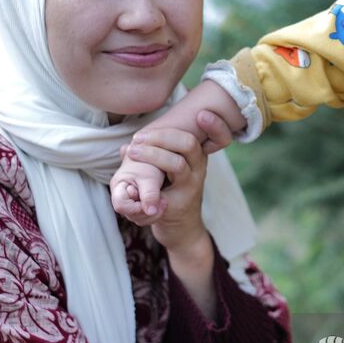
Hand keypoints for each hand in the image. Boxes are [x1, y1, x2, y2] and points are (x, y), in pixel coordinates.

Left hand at [110, 109, 234, 223]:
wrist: (181, 229)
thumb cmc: (171, 193)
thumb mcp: (166, 172)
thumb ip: (149, 158)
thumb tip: (125, 147)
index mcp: (196, 156)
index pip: (218, 136)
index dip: (216, 125)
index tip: (202, 113)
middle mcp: (198, 169)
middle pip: (189, 144)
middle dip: (162, 135)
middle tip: (138, 137)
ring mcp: (191, 187)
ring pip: (177, 164)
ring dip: (152, 155)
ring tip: (132, 152)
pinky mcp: (178, 205)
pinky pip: (162, 193)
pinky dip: (145, 187)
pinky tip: (132, 185)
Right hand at [111, 158, 166, 225]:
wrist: (161, 155)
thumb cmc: (151, 162)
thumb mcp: (150, 177)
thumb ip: (148, 194)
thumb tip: (150, 212)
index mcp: (118, 185)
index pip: (120, 205)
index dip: (135, 208)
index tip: (151, 203)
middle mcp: (121, 194)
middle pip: (130, 214)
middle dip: (147, 212)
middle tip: (163, 202)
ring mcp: (130, 200)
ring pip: (138, 217)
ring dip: (153, 213)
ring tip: (165, 201)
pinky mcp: (140, 202)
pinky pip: (145, 215)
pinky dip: (155, 212)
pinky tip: (164, 202)